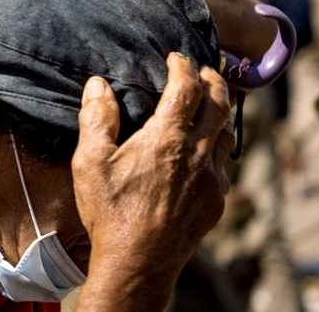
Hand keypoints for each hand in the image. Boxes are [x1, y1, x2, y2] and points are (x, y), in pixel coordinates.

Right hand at [72, 53, 233, 310]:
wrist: (137, 262)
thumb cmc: (109, 211)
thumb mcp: (90, 162)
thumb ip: (96, 118)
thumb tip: (97, 85)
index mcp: (166, 139)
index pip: (186, 88)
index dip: (183, 66)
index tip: (175, 57)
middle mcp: (196, 154)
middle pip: (220, 104)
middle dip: (213, 80)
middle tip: (202, 71)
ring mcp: (211, 179)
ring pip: (228, 133)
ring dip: (220, 112)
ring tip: (209, 104)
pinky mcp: (216, 201)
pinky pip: (222, 164)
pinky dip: (216, 146)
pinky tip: (202, 151)